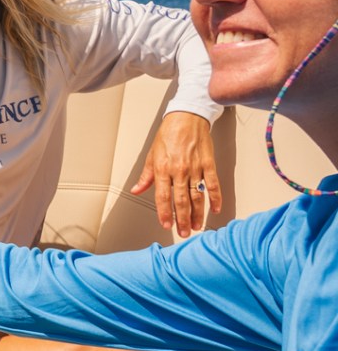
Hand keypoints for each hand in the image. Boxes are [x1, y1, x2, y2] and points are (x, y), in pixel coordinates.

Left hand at [130, 111, 221, 237]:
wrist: (187, 118)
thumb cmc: (168, 135)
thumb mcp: (152, 155)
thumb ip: (146, 176)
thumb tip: (136, 190)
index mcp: (163, 169)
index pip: (162, 197)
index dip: (164, 213)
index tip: (166, 225)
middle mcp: (179, 170)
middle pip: (181, 200)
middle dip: (182, 219)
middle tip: (183, 233)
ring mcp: (195, 168)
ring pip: (197, 197)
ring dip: (197, 214)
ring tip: (196, 227)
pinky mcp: (209, 164)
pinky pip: (213, 185)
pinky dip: (215, 199)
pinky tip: (215, 210)